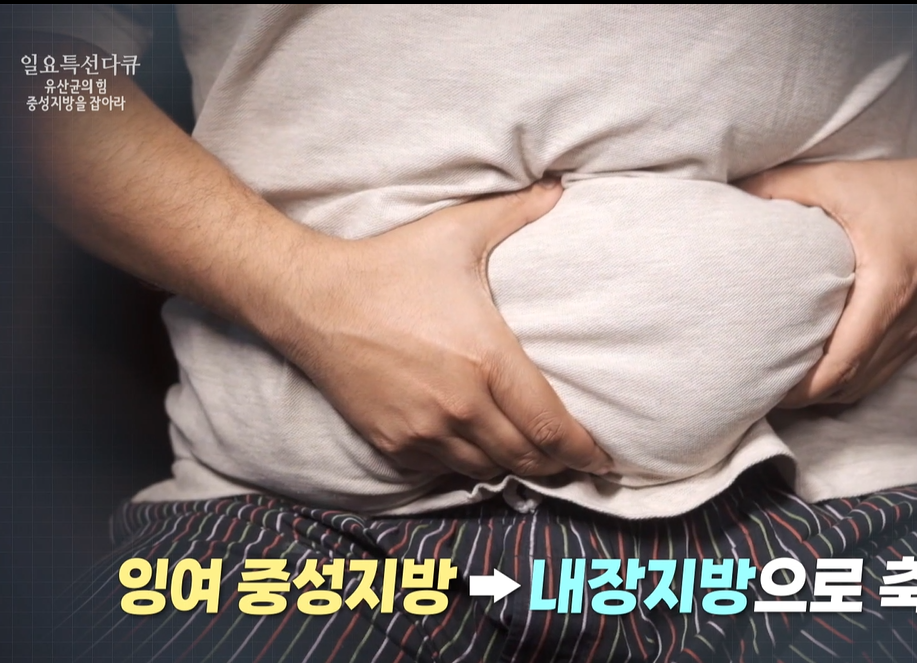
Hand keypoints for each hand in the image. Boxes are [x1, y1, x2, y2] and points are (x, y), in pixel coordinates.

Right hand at [263, 181, 612, 479]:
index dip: (583, 450)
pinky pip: (445, 472)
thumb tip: (560, 188)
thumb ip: (517, 212)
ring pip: (488, 470)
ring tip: (532, 457)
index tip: (603, 458)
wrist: (313, 300)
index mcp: (488, 359)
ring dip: (515, 467)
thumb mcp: (458, 232)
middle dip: (557, 463)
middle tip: (574, 459)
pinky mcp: (394, 443)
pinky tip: (479, 452)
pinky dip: (469, 466)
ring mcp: (424, 430)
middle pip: (526, 457)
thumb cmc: (390, 266)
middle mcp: (461, 404)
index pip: (551, 425)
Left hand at [736, 150, 916, 406]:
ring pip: (872, 382)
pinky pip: (887, 369)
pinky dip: (857, 379)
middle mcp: (908, 319)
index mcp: (886, 291)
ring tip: (793, 388)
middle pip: (854, 383)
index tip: (771, 391)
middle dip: (811, 396)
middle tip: (770, 393)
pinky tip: (829, 374)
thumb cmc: (907, 187)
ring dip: (833, 392)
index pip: (843, 363)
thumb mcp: (838, 180)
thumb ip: (782, 186)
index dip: (806, 388)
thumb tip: (736, 192)